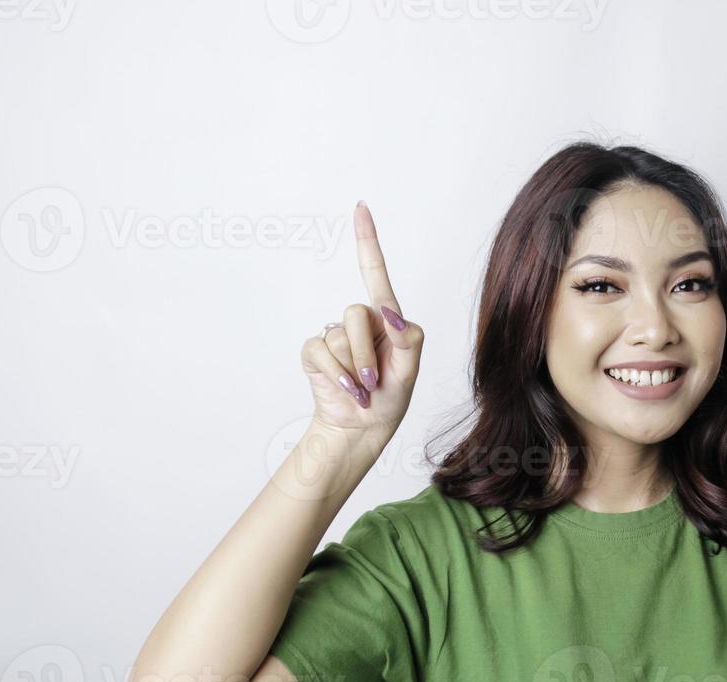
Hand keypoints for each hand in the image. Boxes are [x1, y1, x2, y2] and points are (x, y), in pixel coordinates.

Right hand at [301, 201, 424, 435]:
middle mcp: (359, 321)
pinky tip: (347, 389)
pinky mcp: (315, 351)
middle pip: (356, 313)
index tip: (361, 208)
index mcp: (386, 319)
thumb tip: (391, 314)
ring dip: (355, 369)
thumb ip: (409, 340)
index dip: (367, 241)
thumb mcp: (411, 371)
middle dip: (368, 352)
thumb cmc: (391, 398)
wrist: (363, 427)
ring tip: (364, 389)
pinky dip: (337, 374)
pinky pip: (320, 351)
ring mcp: (334, 335)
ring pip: (339, 337)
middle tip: (376, 381)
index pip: (376, 274)